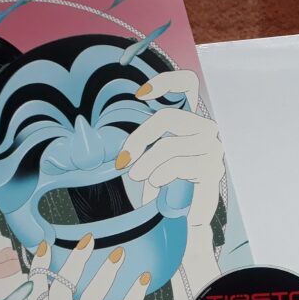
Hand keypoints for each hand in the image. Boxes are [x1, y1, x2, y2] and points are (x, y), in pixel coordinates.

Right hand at [28, 237, 146, 299]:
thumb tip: (83, 283)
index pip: (38, 295)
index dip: (40, 270)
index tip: (43, 246)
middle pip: (62, 293)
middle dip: (74, 263)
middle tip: (87, 241)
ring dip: (105, 273)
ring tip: (118, 255)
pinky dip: (133, 296)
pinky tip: (142, 280)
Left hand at [118, 70, 223, 227]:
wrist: (186, 217)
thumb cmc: (167, 183)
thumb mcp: (149, 158)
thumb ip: (135, 141)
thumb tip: (86, 139)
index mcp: (192, 120)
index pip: (188, 84)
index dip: (166, 82)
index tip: (140, 95)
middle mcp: (206, 130)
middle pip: (168, 118)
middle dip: (139, 138)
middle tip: (124, 160)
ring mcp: (212, 150)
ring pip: (169, 145)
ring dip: (147, 163)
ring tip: (138, 176)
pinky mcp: (212, 171)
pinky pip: (178, 165)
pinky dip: (160, 174)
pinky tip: (155, 183)